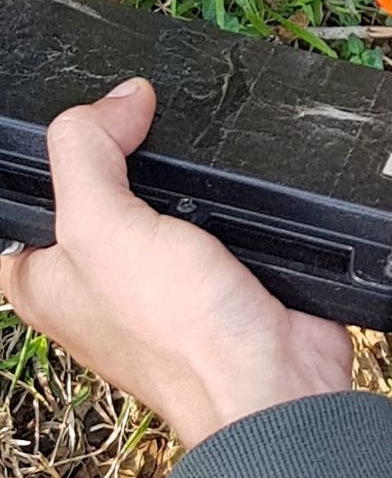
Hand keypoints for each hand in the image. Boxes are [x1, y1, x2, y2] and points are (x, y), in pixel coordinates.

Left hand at [0, 80, 352, 447]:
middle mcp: (96, 276)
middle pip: (103, 182)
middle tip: (149, 142)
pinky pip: (217, 217)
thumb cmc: (179, 333)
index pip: (31, 187)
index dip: (61, 149)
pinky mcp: (218, 273)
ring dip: (190, 184)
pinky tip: (235, 200)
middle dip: (130, 157)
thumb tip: (119, 98)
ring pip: (165, 198)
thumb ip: (88, 152)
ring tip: (199, 183)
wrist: (274, 379)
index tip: (98, 129)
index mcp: (42, 273)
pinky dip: (232, 204)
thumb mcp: (102, 227)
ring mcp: (160, 276)